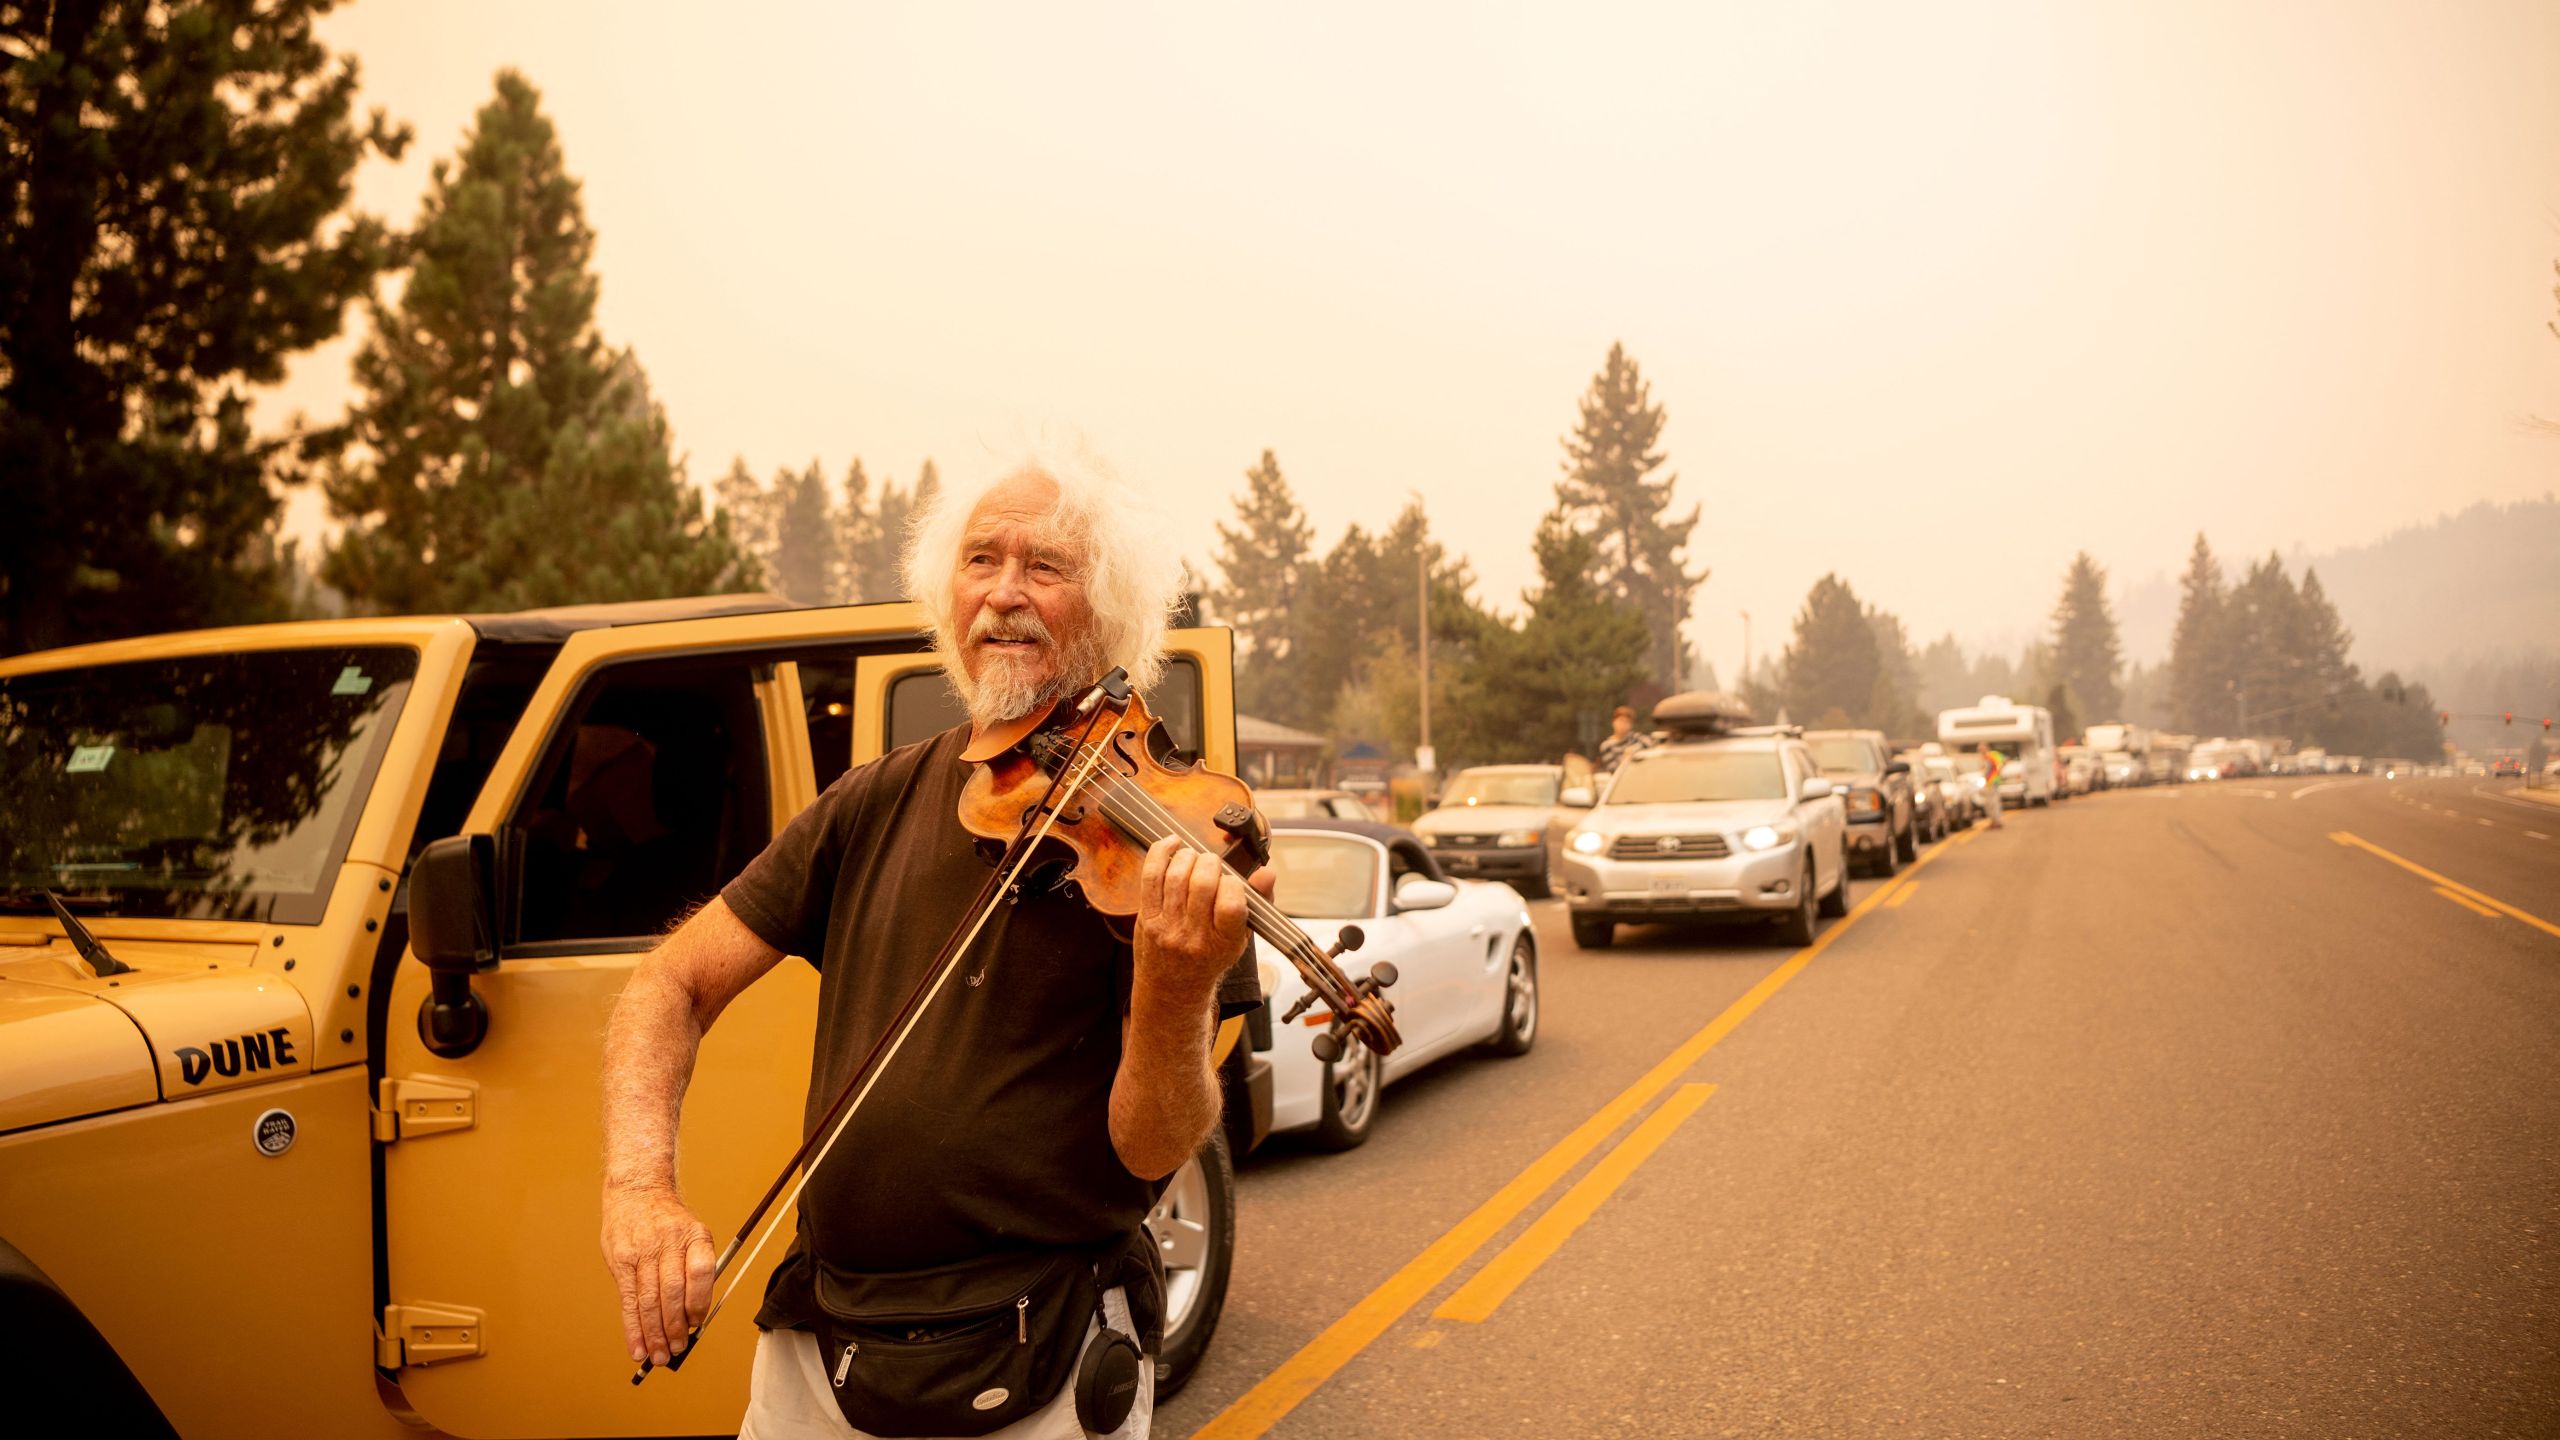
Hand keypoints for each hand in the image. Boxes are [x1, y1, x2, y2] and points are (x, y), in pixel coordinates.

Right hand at [601, 1183, 715, 1365]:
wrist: (637, 1191)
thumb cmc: (667, 1220)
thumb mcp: (691, 1233)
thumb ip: (693, 1269)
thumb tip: (693, 1318)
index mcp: (694, 1235)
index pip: (701, 1272)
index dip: (699, 1303)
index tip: (695, 1324)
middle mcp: (668, 1242)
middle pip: (672, 1292)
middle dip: (674, 1327)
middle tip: (676, 1350)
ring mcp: (642, 1251)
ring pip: (649, 1300)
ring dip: (654, 1334)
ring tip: (659, 1356)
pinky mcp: (621, 1260)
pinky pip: (628, 1300)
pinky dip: (633, 1328)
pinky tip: (637, 1347)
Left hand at [1132, 836, 1270, 997]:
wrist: (1173, 988)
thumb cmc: (1211, 957)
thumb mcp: (1241, 938)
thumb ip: (1257, 902)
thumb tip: (1268, 872)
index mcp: (1224, 942)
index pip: (1231, 903)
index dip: (1233, 883)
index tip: (1231, 882)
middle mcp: (1195, 936)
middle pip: (1202, 883)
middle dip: (1210, 863)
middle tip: (1212, 866)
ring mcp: (1168, 927)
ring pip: (1177, 876)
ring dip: (1188, 857)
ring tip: (1195, 859)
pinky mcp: (1147, 917)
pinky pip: (1151, 876)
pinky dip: (1161, 853)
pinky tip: (1172, 844)